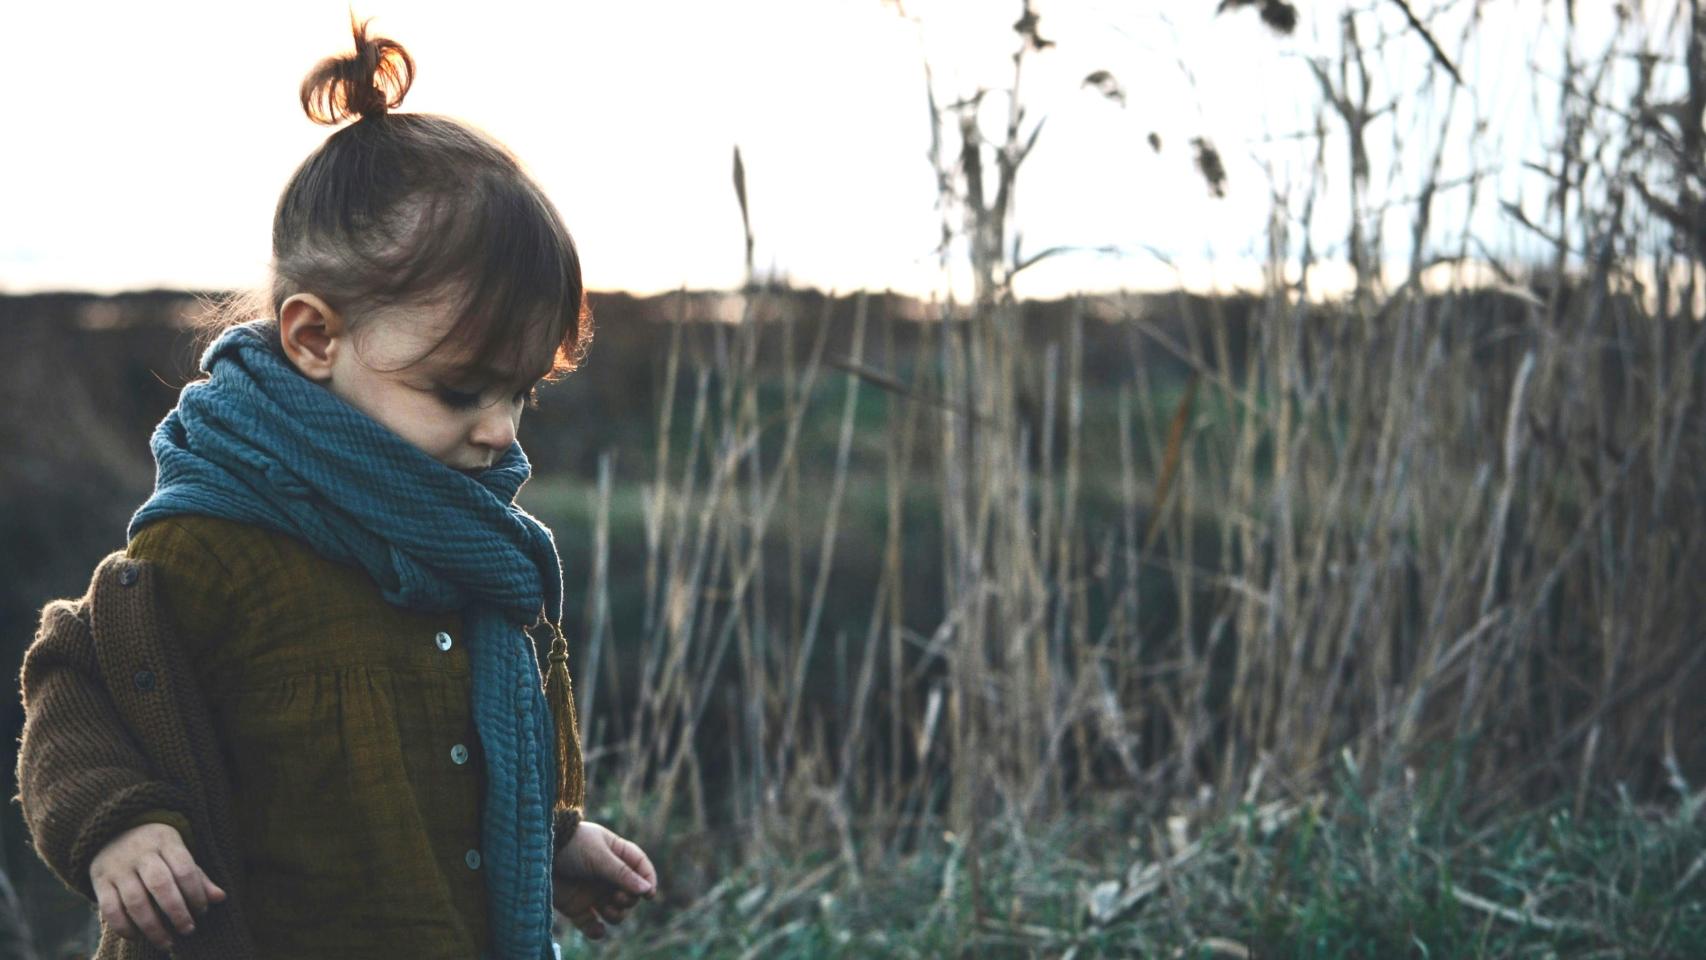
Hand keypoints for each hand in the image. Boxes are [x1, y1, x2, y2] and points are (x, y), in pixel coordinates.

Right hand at [89, 822, 226, 950]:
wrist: (112, 831)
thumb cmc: (155, 848)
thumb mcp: (177, 852)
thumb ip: (197, 876)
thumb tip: (220, 898)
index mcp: (165, 841)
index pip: (184, 868)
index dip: (196, 893)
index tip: (203, 912)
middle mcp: (140, 853)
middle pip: (160, 885)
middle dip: (177, 912)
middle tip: (188, 931)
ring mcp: (117, 867)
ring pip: (135, 900)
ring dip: (153, 927)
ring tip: (168, 943)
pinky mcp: (99, 881)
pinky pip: (110, 908)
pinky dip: (124, 927)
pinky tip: (138, 937)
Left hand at [552, 820, 656, 940]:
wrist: (535, 853)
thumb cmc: (570, 845)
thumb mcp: (599, 856)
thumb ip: (622, 874)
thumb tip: (647, 891)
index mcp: (616, 855)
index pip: (640, 867)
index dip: (648, 880)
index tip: (649, 894)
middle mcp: (607, 875)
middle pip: (631, 894)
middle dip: (628, 899)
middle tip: (616, 896)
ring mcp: (593, 892)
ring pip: (615, 912)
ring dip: (616, 915)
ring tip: (605, 907)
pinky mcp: (577, 908)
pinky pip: (592, 925)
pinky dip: (596, 931)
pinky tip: (597, 928)